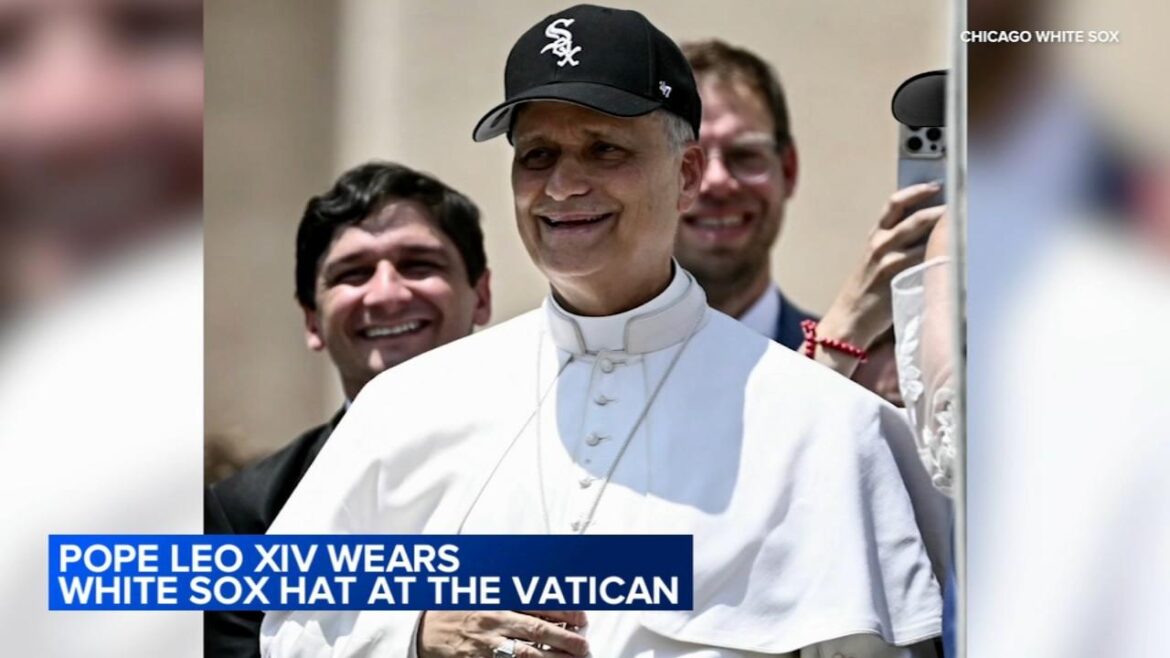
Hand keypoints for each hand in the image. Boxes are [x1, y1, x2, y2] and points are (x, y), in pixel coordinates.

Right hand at [418, 610, 588, 656]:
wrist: (420, 630)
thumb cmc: (456, 610)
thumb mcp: (485, 594)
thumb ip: (514, 596)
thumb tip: (548, 601)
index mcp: (497, 599)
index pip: (538, 603)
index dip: (564, 611)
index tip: (582, 619)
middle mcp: (493, 621)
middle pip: (537, 629)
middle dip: (566, 639)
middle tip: (585, 647)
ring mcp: (486, 646)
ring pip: (526, 654)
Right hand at [815, 183, 943, 373]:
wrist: (850, 319)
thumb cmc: (868, 292)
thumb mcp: (876, 260)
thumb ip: (897, 244)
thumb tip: (931, 229)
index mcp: (875, 236)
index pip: (894, 203)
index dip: (916, 191)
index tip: (936, 184)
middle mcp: (879, 244)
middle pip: (913, 216)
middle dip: (938, 207)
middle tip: (958, 201)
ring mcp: (888, 259)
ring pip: (923, 235)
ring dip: (945, 228)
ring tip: (963, 224)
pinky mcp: (897, 277)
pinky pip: (925, 259)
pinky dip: (942, 254)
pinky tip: (956, 252)